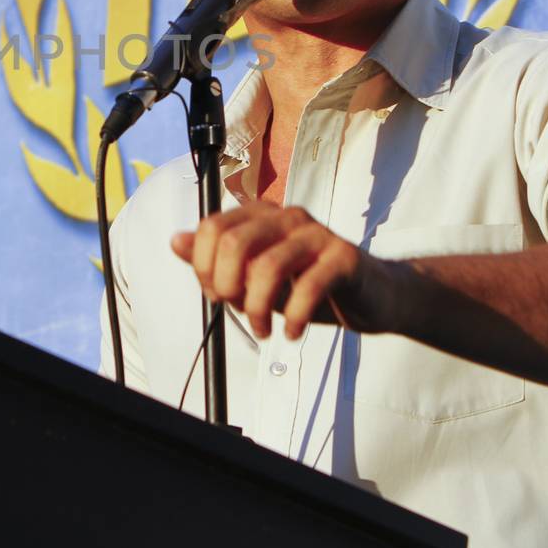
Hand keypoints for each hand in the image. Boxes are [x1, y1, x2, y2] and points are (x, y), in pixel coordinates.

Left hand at [170, 204, 392, 338]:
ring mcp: (317, 234)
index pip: (212, 229)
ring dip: (258, 309)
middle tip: (240, 312)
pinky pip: (308, 287)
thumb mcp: (256, 276)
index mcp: (261, 214)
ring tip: (265, 331)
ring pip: (268, 267)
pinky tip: (292, 332)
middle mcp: (287, 216)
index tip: (216, 295)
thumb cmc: (309, 284)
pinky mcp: (343, 257)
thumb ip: (217, 259)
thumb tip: (175, 241)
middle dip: (227, 287)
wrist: (372, 295)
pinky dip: (293, 317)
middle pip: (234, 244)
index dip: (204, 267)